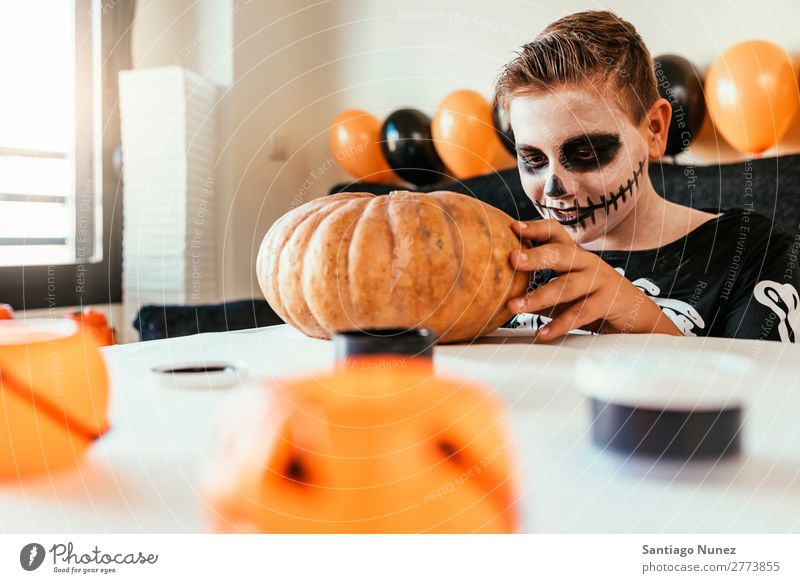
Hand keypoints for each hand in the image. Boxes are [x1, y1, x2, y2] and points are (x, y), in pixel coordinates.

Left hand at [507, 219, 681, 341]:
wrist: (637, 317)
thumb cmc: (593, 301)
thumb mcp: (566, 293)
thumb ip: (540, 291)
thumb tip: (504, 297)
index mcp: (574, 256)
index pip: (555, 233)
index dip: (535, 229)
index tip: (512, 228)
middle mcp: (587, 263)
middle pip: (561, 254)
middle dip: (535, 255)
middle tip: (512, 259)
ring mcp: (600, 281)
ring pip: (567, 286)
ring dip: (538, 297)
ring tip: (514, 307)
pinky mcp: (609, 302)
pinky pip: (581, 313)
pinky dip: (559, 325)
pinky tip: (542, 334)